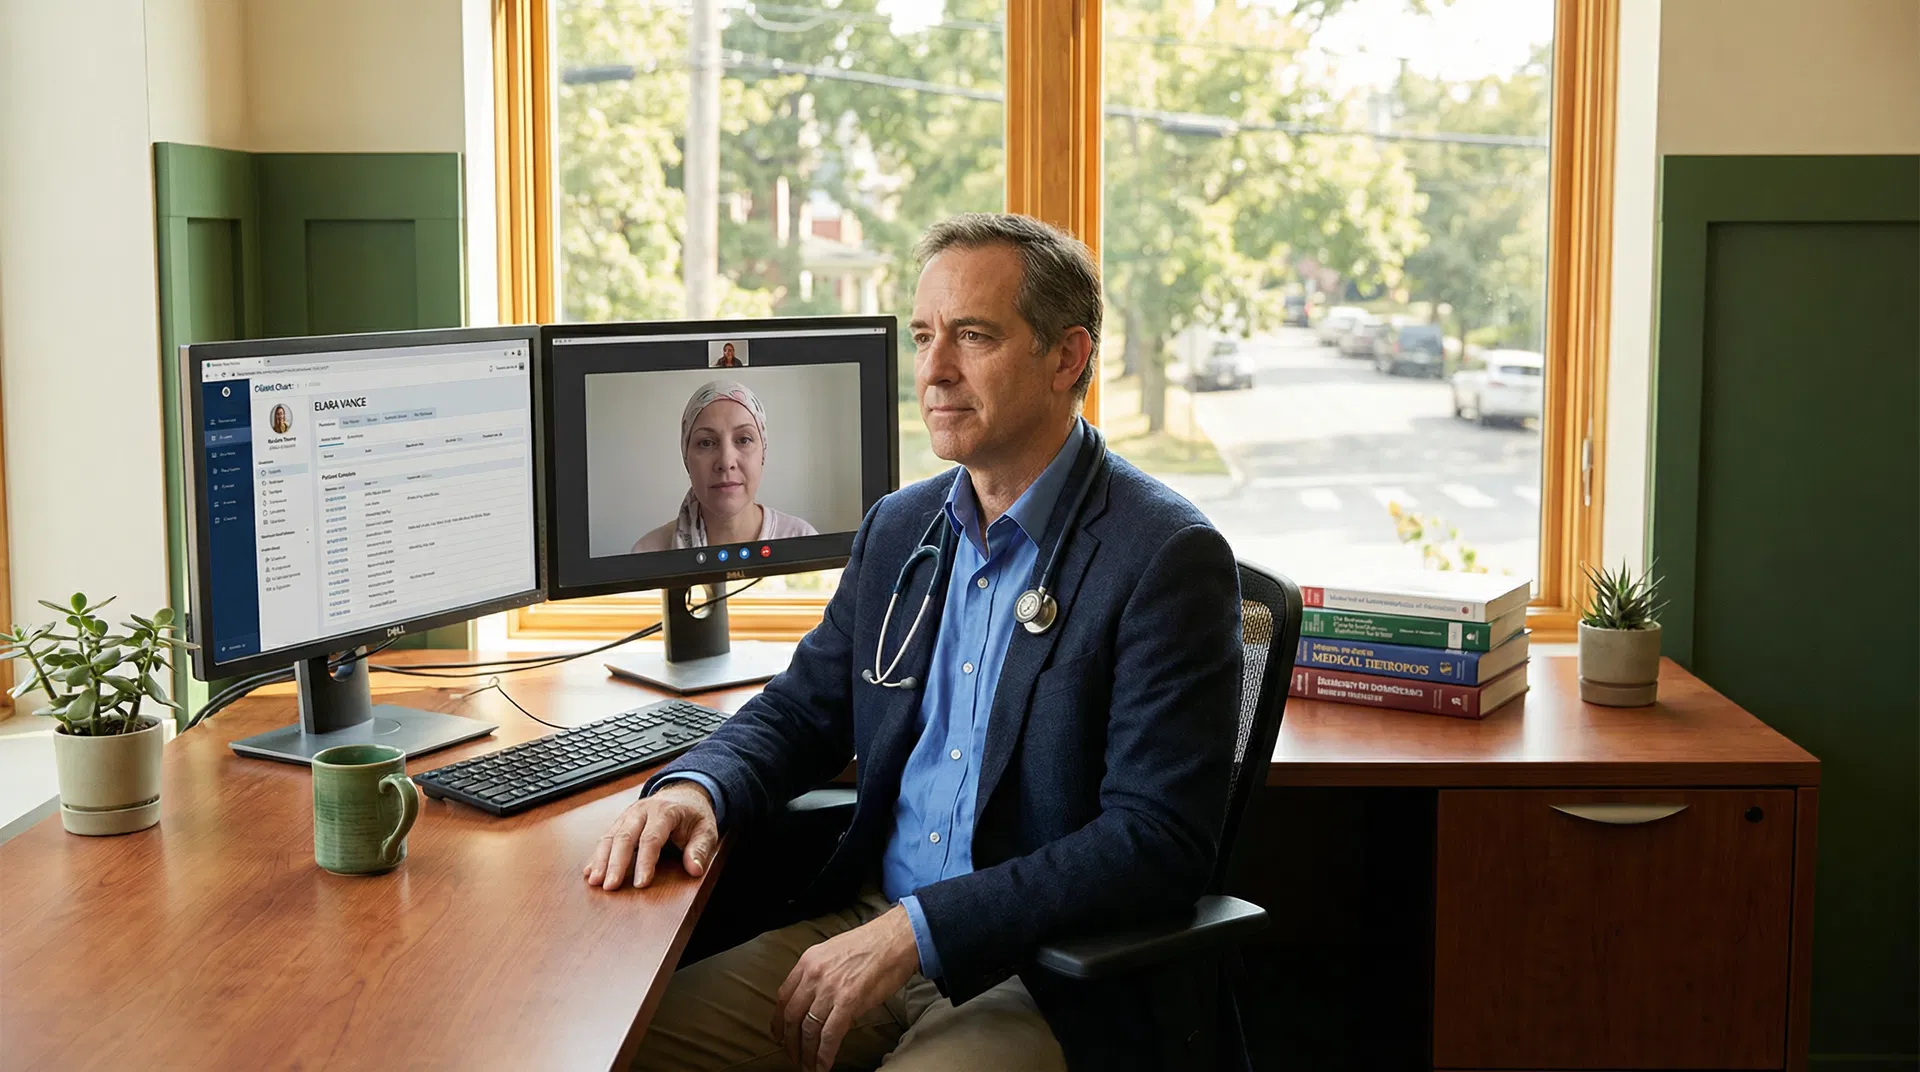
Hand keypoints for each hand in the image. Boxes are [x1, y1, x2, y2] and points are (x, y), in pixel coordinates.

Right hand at [582, 782, 717, 890]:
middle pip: (625, 837)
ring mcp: (628, 815)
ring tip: (594, 881)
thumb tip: (695, 869)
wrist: (683, 794)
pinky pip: (606, 838)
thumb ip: (700, 849)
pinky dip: (596, 856)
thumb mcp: (707, 829)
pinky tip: (589, 871)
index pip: (651, 838)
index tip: (640, 884)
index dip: (645, 862)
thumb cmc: (694, 815)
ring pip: (610, 836)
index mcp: (664, 811)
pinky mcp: (620, 822)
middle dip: (616, 863)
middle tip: (610, 886)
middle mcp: (642, 811)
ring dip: (600, 860)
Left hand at [772, 905, 919, 1071]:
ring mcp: (830, 989)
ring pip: (808, 1029)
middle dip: (790, 1041)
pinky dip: (824, 1054)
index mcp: (808, 961)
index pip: (783, 996)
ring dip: (806, 1052)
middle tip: (792, 1055)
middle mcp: (814, 975)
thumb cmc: (873, 943)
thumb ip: (820, 974)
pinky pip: (830, 1035)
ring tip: (808, 1066)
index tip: (779, 1033)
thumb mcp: (834, 952)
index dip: (778, 1020)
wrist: (897, 938)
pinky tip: (823, 1065)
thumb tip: (817, 1000)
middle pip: (791, 1016)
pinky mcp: (848, 1002)